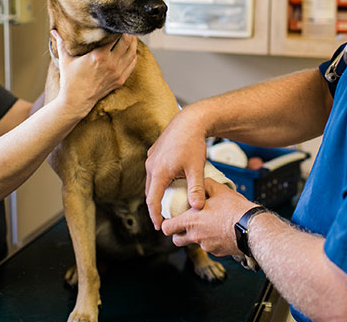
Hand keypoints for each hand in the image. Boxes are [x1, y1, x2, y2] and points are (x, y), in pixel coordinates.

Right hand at [53, 30, 136, 115]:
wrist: (76, 101)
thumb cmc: (70, 80)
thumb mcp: (65, 60)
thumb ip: (61, 43)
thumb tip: (54, 30)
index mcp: (99, 55)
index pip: (115, 36)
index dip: (117, 28)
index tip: (115, 23)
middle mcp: (111, 63)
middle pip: (127, 42)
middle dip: (127, 33)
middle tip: (124, 27)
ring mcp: (117, 72)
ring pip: (132, 52)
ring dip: (132, 43)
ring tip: (129, 36)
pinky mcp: (120, 80)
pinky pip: (132, 64)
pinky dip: (133, 56)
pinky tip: (130, 50)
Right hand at [145, 105, 208, 229]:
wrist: (190, 120)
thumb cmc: (193, 142)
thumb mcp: (196, 168)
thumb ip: (196, 189)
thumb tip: (196, 207)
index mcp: (159, 172)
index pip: (153, 200)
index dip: (155, 215)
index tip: (160, 226)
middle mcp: (151, 165)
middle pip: (150, 192)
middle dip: (155, 206)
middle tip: (163, 218)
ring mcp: (151, 157)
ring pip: (151, 181)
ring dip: (157, 193)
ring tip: (167, 203)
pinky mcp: (154, 152)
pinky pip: (154, 171)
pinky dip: (159, 181)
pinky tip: (170, 183)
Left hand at [161, 179, 255, 256]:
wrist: (252, 227)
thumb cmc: (235, 209)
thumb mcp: (218, 190)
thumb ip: (205, 185)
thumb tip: (200, 182)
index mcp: (191, 221)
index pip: (168, 228)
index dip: (166, 224)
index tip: (169, 219)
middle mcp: (196, 236)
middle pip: (177, 241)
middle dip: (178, 234)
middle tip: (184, 224)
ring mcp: (207, 246)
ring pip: (195, 243)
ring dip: (197, 236)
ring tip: (208, 225)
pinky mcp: (218, 252)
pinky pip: (210, 247)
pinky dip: (212, 240)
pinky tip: (221, 230)